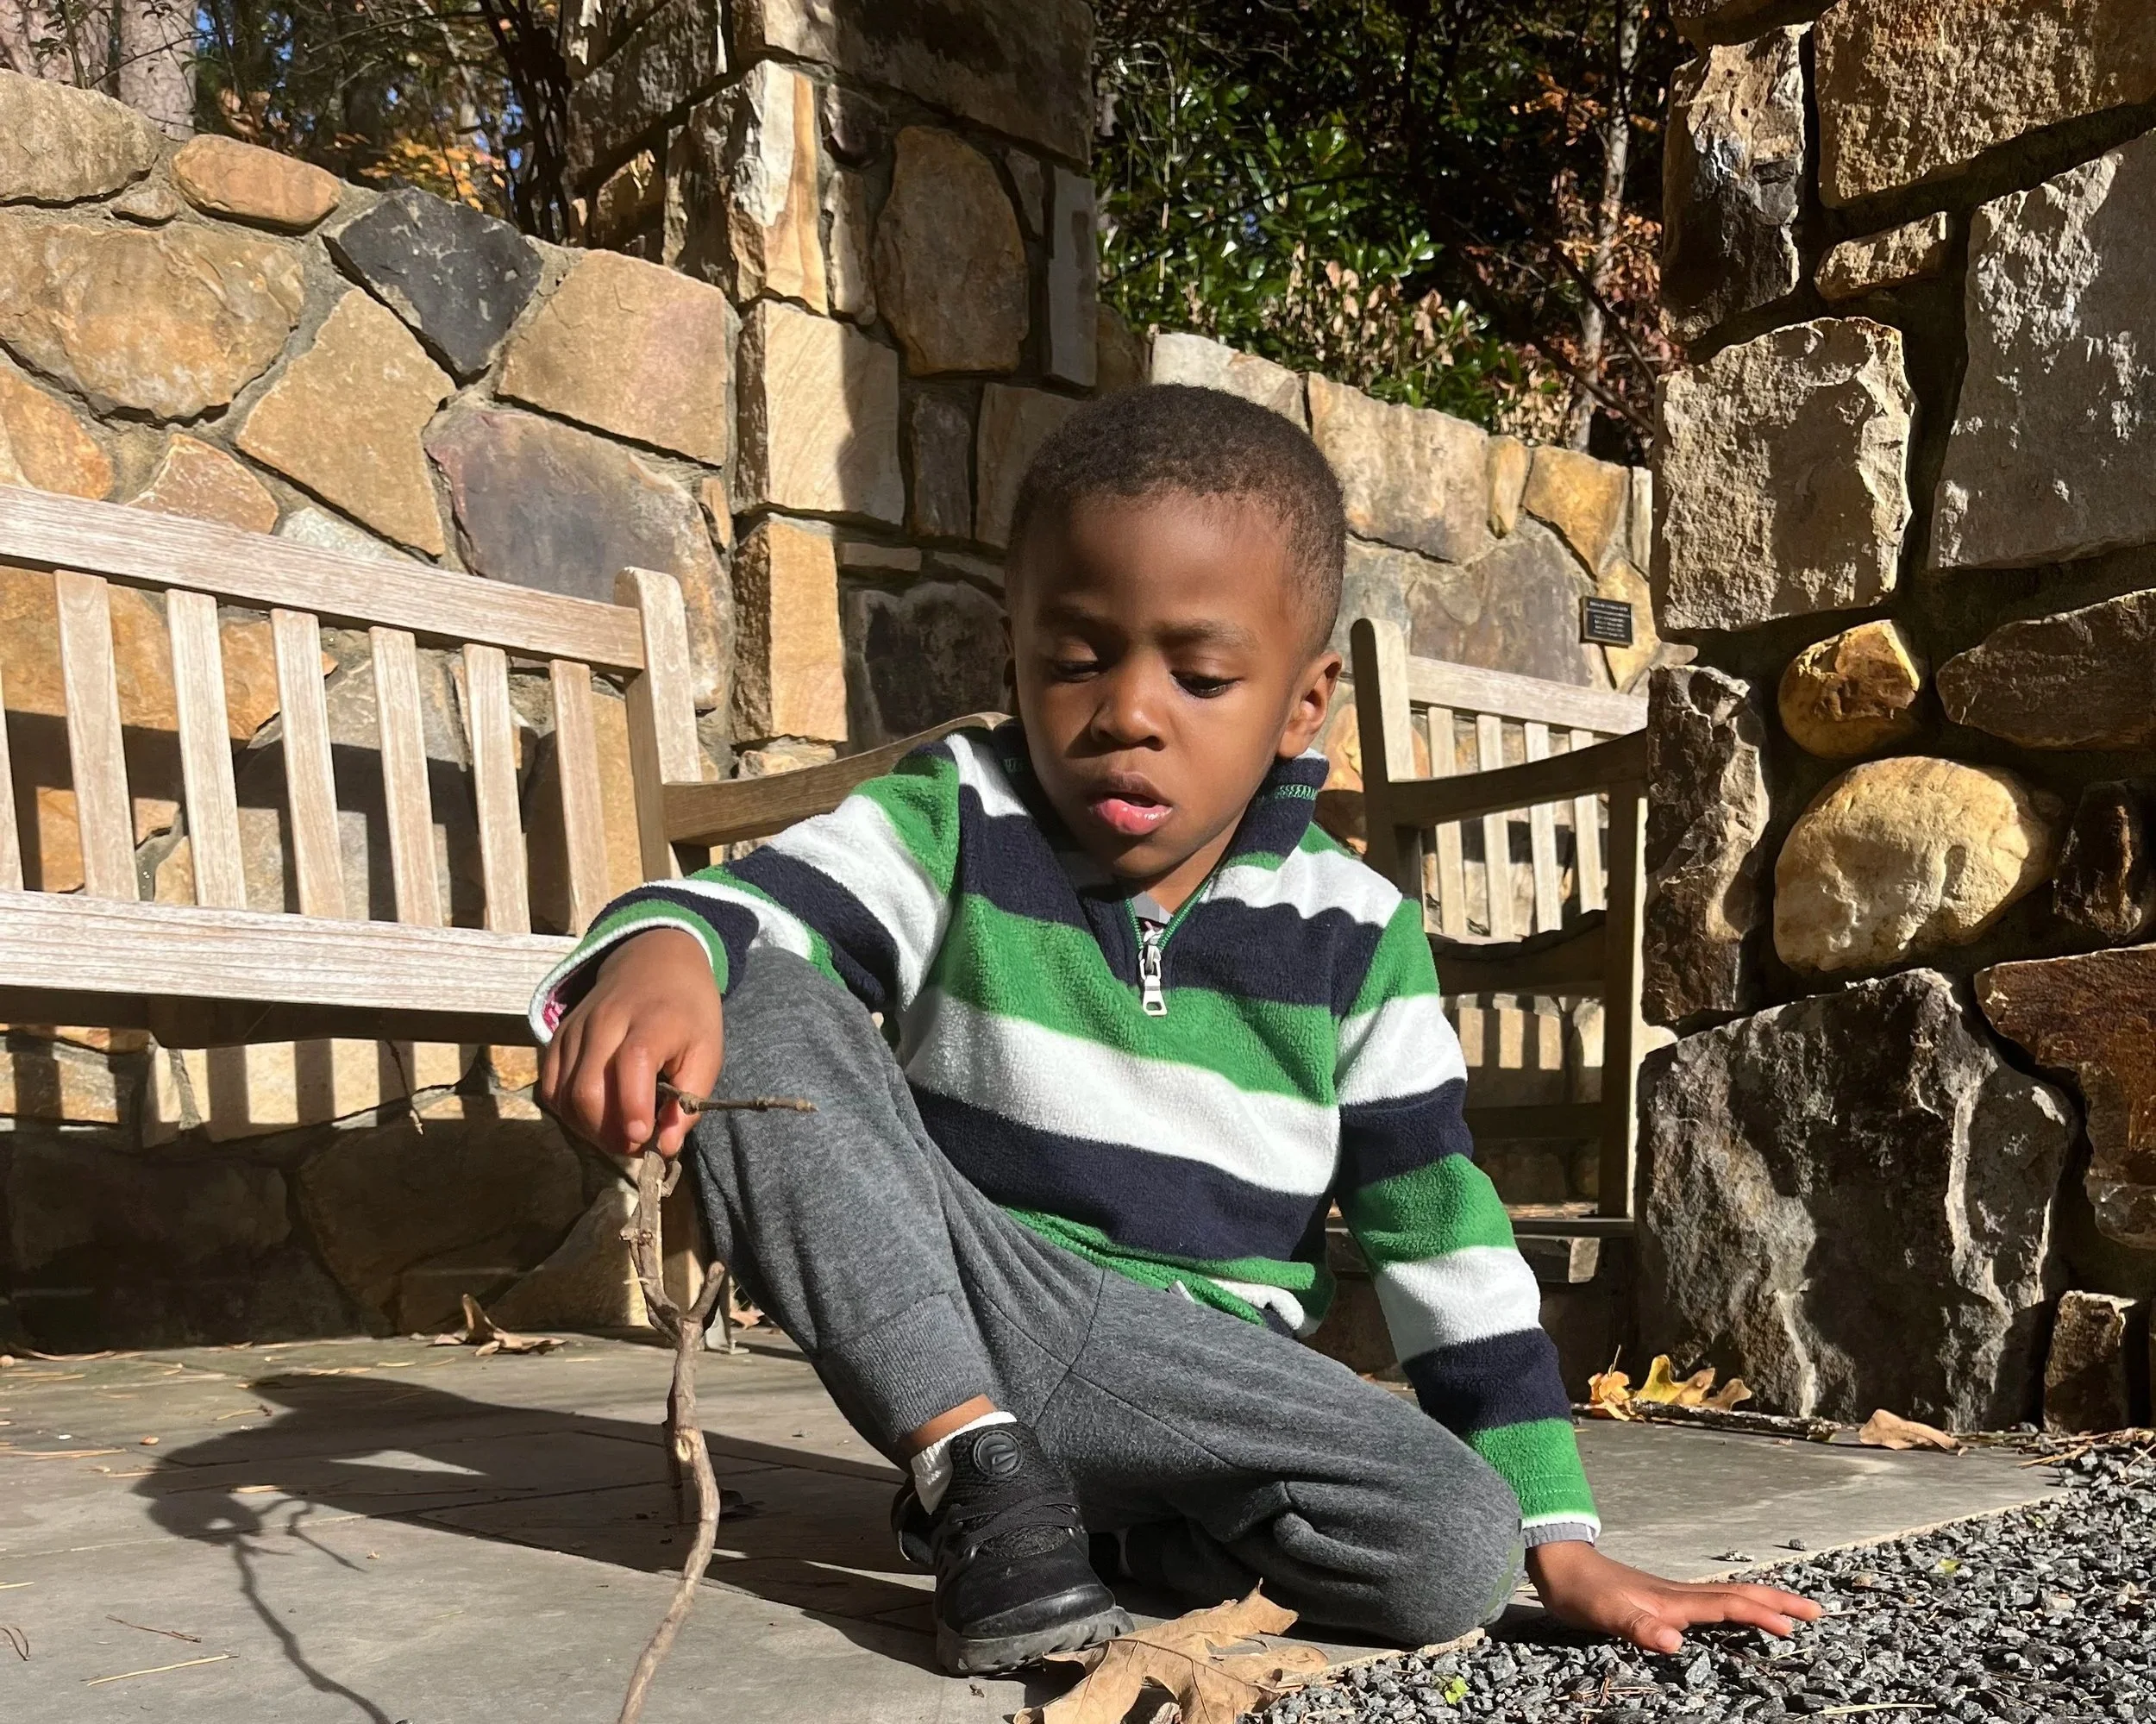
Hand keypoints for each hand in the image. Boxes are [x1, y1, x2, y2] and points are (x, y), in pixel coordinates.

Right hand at [537, 929, 722, 1158]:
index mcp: (651, 1021)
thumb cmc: (686, 1011)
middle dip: (608, 1132)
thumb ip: (691, 1100)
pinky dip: (567, 1112)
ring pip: (563, 1094)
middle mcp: (605, 1022)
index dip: (632, 1106)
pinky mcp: (557, 1037)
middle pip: (587, 1089)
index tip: (642, 1138)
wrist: (653, 961)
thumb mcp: (707, 1051)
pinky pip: (549, 1086)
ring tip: (616, 1133)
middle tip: (633, 1144)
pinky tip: (593, 1117)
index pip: (631, 1063)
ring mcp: (575, 1029)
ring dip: (587, 1128)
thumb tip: (665, 1147)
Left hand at [1525, 1540, 1821, 1653]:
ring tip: (1789, 1611)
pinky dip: (1735, 1605)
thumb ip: (1639, 1627)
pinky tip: (1736, 1611)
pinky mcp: (1660, 1599)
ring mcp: (1671, 1595)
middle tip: (1815, 1611)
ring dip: (1761, 1602)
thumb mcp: (1605, 1614)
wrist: (1557, 1562)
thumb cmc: (1580, 1590)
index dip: (1762, 1614)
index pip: (1728, 1605)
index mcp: (1673, 1601)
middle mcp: (1678, 1595)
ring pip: (1727, 1596)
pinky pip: (1710, 1602)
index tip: (1796, 1624)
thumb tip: (1677, 1642)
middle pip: (1738, 1596)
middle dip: (1777, 1603)